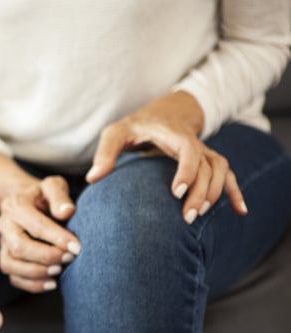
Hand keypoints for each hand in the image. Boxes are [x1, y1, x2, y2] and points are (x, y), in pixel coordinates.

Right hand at [0, 176, 80, 292]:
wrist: (29, 202)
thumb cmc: (45, 196)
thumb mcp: (53, 186)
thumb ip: (59, 196)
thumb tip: (67, 212)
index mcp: (15, 205)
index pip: (36, 226)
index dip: (57, 239)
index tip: (77, 247)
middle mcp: (4, 225)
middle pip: (19, 248)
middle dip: (47, 256)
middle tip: (69, 258)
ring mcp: (2, 243)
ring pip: (10, 264)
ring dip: (37, 272)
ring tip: (59, 270)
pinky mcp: (5, 258)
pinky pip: (12, 277)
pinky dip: (32, 284)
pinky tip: (52, 282)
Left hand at [86, 91, 246, 223]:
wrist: (163, 114)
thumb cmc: (135, 127)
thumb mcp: (116, 133)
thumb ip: (105, 153)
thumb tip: (93, 178)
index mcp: (173, 135)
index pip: (187, 150)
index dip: (186, 170)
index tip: (177, 192)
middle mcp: (193, 143)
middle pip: (207, 167)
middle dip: (200, 192)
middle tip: (186, 217)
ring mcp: (203, 153)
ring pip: (220, 171)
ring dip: (215, 194)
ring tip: (198, 216)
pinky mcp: (207, 163)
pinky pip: (226, 176)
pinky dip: (235, 192)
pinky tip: (240, 211)